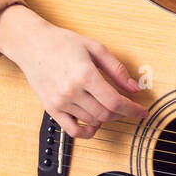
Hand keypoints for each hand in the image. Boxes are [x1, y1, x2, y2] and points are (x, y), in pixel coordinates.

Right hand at [13, 22, 149, 139]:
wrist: (32, 44)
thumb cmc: (63, 43)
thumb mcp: (96, 48)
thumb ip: (117, 70)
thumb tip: (134, 88)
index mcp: (84, 74)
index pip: (115, 101)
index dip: (132, 109)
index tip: (142, 111)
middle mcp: (71, 91)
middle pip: (106, 114)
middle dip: (122, 114)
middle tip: (129, 108)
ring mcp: (60, 102)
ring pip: (92, 121)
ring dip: (107, 118)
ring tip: (110, 107)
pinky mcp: (51, 109)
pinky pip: (72, 131)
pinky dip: (88, 132)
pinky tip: (95, 124)